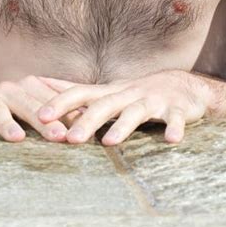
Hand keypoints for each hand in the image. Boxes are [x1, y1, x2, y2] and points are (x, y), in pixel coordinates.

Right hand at [0, 74, 77, 141]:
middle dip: (43, 121)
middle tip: (59, 137)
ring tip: (17, 138)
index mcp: (28, 88)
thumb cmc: (7, 111)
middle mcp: (9, 88)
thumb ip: (54, 115)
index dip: (64, 114)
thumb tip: (86, 123)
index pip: (49, 102)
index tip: (80, 131)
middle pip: (28, 104)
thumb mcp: (30, 110)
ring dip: (7, 122)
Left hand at [37, 70, 211, 144]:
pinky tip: (171, 140)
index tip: (40, 116)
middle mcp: (128, 94)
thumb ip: (77, 92)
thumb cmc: (138, 93)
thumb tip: (42, 84)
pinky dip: (174, 128)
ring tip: (109, 143)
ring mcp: (153, 101)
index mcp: (110, 93)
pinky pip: (175, 118)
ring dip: (122, 127)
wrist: (185, 86)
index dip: (61, 103)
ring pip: (136, 112)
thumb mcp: (107, 91)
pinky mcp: (177, 110)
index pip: (80, 93)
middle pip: (104, 106)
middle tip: (69, 140)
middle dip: (86, 121)